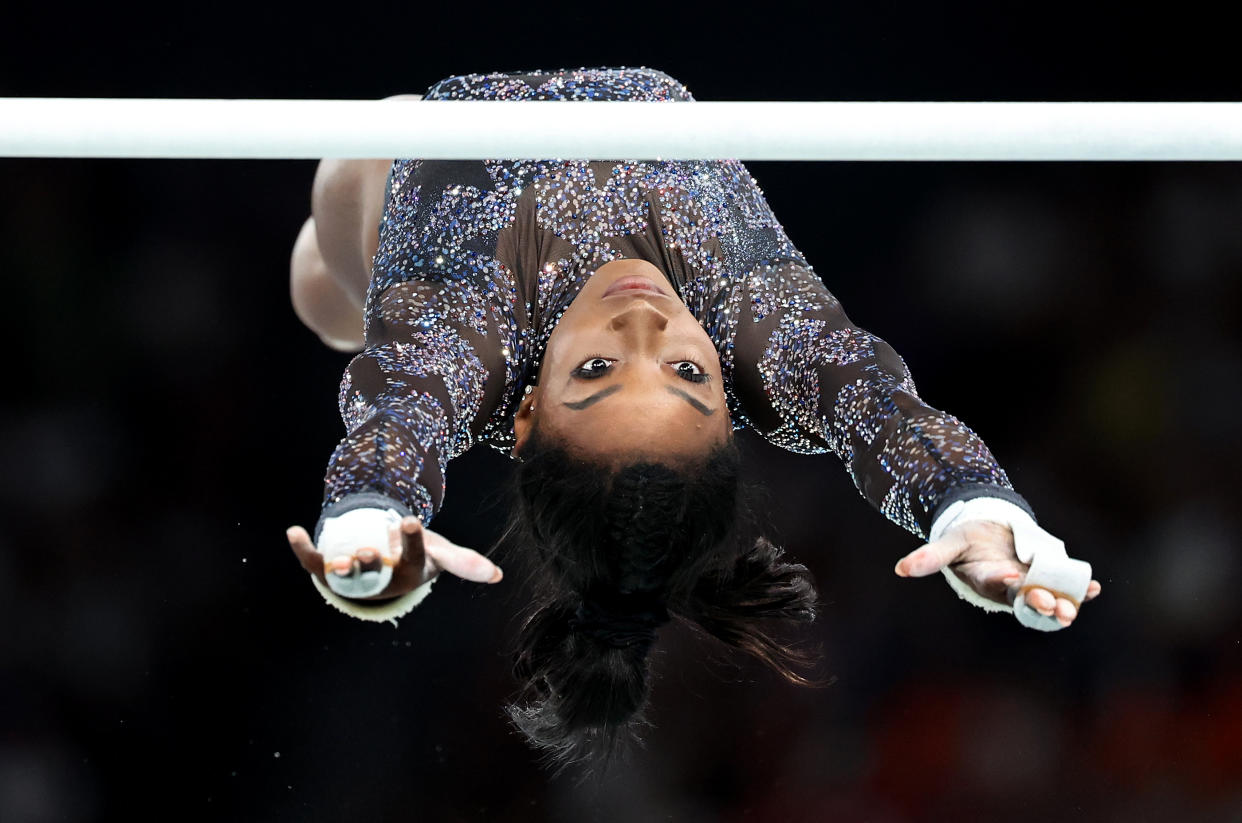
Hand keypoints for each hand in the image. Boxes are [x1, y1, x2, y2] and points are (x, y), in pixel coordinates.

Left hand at [287, 515, 501, 600]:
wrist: (385, 572)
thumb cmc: (418, 558)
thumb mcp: (441, 555)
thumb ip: (465, 563)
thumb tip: (497, 576)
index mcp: (410, 571)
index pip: (413, 555)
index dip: (411, 540)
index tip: (408, 520)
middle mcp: (381, 578)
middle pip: (376, 570)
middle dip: (370, 562)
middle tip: (365, 552)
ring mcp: (355, 577)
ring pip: (346, 574)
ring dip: (339, 568)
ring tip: (337, 560)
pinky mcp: (330, 573)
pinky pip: (314, 562)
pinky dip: (302, 548)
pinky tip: (292, 531)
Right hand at [894, 520, 1101, 627]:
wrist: (990, 535)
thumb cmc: (967, 541)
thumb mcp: (950, 543)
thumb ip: (930, 557)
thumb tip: (900, 569)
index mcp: (986, 580)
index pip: (993, 584)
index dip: (1001, 581)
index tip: (1010, 576)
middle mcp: (1011, 587)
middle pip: (1025, 599)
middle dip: (1038, 603)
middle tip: (1050, 604)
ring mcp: (1032, 583)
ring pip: (1049, 598)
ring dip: (1062, 605)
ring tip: (1072, 609)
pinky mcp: (1048, 576)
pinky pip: (1066, 586)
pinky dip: (1081, 590)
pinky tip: (1094, 589)